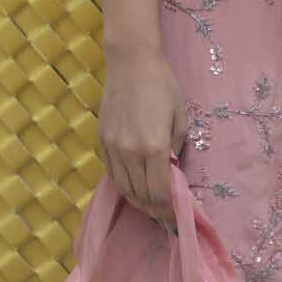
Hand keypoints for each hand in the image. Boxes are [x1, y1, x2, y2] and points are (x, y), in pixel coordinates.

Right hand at [98, 46, 187, 229]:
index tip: (176, 217)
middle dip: (154, 210)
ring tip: (150, 207)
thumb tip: (172, 171)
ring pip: (124, 188)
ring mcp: (113, 148)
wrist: (131, 63)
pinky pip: (112, 174)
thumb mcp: (180, 116)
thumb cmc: (162, 85)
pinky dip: (123, 186)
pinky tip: (133, 188)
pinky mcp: (102, 142)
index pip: (160, 192)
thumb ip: (176, 148)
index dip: (168, 210)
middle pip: (141, 195)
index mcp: (155, 147)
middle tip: (165, 218)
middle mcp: (131, 152)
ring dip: (138, 202)